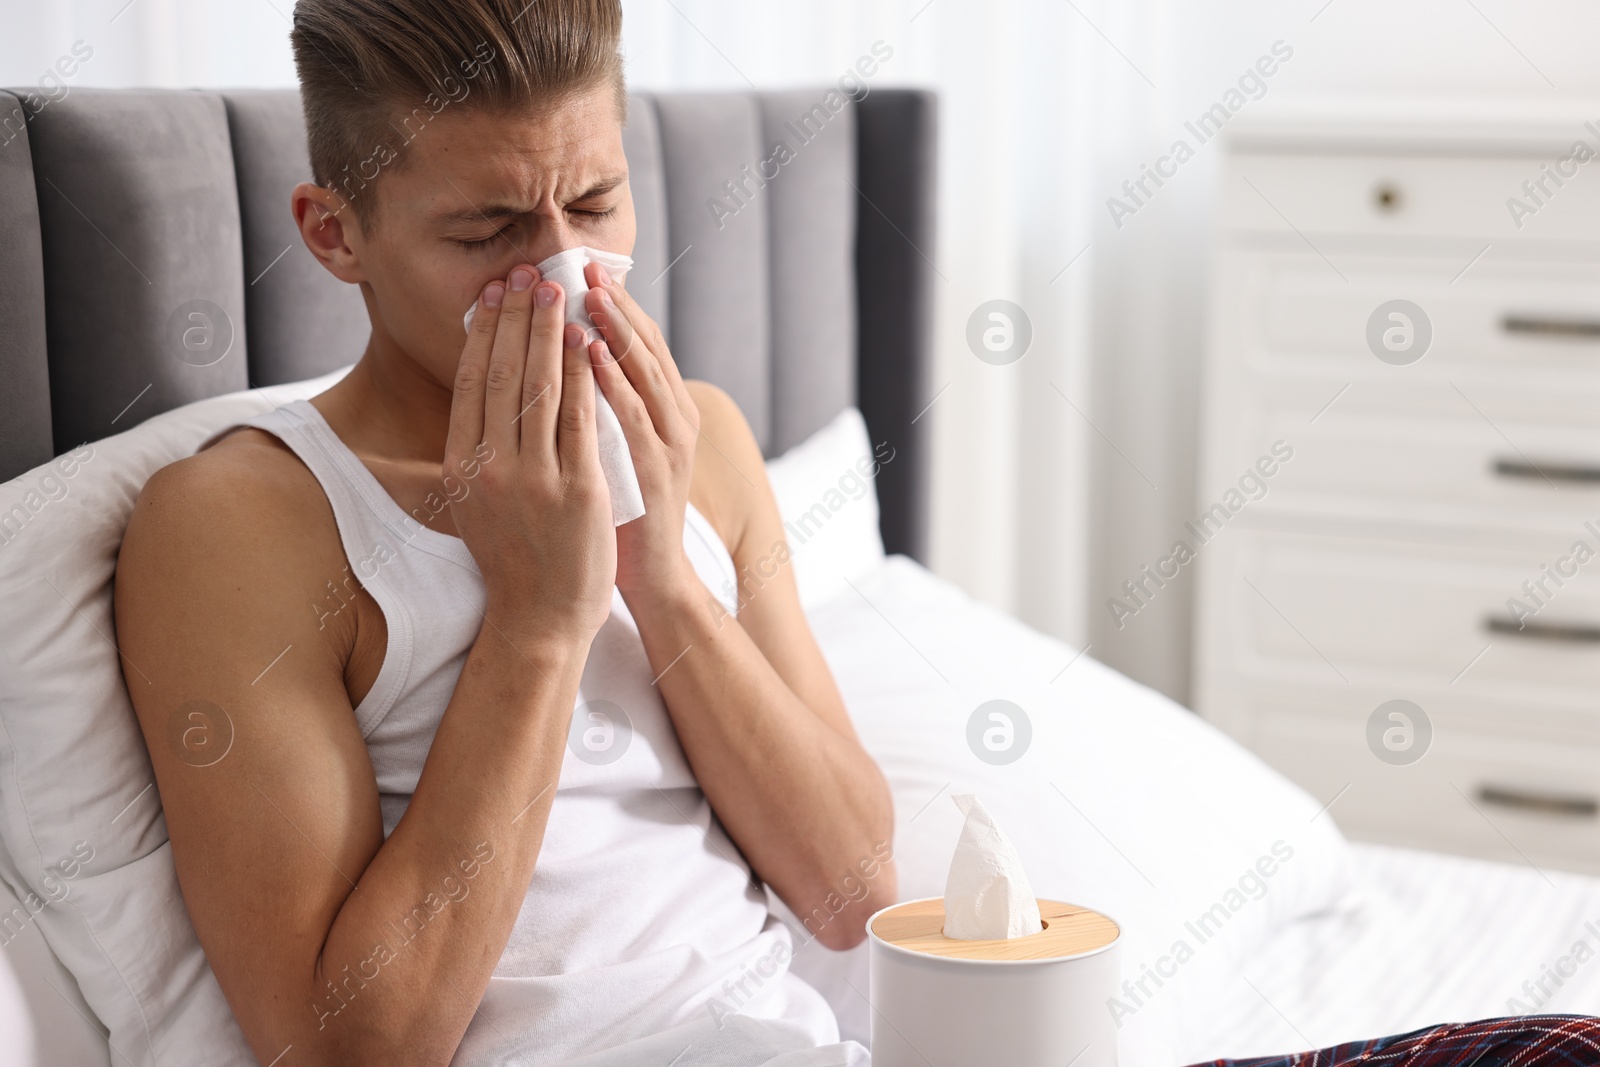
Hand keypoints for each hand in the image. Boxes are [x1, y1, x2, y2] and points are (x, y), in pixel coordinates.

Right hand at [445, 265, 616, 646]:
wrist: (539, 616)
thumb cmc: (512, 556)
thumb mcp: (473, 501)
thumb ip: (473, 449)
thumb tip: (473, 391)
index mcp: (460, 466)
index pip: (470, 382)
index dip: (484, 331)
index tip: (495, 292)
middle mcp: (490, 468)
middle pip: (502, 374)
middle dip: (516, 316)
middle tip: (528, 273)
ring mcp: (533, 480)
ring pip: (540, 388)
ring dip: (549, 331)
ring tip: (558, 291)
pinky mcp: (576, 491)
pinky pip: (580, 419)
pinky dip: (583, 375)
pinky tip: (588, 341)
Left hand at [582, 261, 702, 604]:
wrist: (648, 577)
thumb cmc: (619, 514)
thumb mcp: (610, 448)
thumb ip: (600, 408)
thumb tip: (564, 360)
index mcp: (664, 410)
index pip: (638, 342)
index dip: (612, 304)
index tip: (580, 269)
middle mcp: (675, 418)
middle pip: (645, 346)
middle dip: (613, 303)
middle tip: (583, 265)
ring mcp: (668, 443)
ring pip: (643, 371)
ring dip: (615, 327)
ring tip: (588, 292)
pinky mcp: (656, 470)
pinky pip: (632, 415)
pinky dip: (613, 379)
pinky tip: (591, 351)